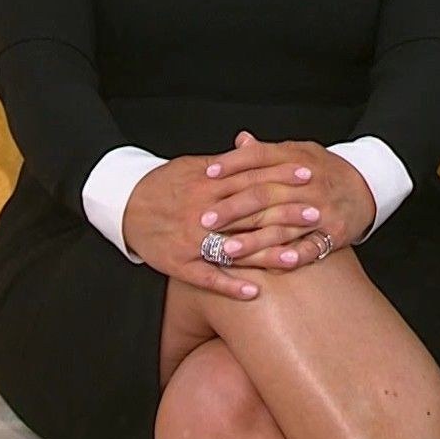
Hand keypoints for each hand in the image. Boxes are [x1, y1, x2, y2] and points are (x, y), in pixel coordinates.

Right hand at [122, 152, 313, 299]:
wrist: (123, 204)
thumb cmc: (163, 184)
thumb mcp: (193, 166)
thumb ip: (226, 163)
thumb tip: (253, 147)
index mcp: (207, 184)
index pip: (252, 177)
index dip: (280, 175)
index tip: (308, 174)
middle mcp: (203, 211)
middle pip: (250, 211)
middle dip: (284, 212)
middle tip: (317, 212)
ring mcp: (191, 240)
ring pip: (234, 247)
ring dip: (265, 252)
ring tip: (296, 256)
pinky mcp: (180, 264)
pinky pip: (208, 277)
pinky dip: (231, 285)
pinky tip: (255, 291)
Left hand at [201, 131, 377, 269]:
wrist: (367, 186)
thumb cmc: (325, 170)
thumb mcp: (299, 152)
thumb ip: (268, 151)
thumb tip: (240, 140)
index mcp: (297, 157)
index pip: (260, 157)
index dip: (233, 164)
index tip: (207, 174)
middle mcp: (309, 182)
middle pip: (265, 193)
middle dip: (233, 208)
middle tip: (205, 220)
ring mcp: (322, 207)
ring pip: (282, 223)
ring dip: (253, 238)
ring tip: (226, 249)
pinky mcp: (333, 232)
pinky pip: (311, 246)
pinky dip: (293, 255)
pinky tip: (272, 263)